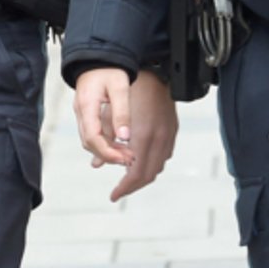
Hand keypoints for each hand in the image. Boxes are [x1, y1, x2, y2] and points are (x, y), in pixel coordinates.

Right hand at [73, 66, 136, 169]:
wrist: (99, 56)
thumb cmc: (110, 69)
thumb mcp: (120, 88)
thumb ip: (122, 113)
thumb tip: (125, 138)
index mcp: (87, 105)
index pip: (93, 137)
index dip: (108, 152)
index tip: (125, 158)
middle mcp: (81, 112)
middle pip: (90, 143)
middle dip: (109, 155)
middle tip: (130, 159)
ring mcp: (82, 113)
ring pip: (90, 140)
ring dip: (107, 150)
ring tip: (127, 154)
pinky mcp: (87, 113)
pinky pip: (92, 134)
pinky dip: (105, 143)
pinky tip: (119, 145)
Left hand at [106, 71, 177, 201]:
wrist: (153, 71)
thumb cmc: (128, 91)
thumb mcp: (110, 115)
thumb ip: (105, 141)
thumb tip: (96, 165)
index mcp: (143, 136)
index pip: (135, 174)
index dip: (124, 188)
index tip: (113, 195)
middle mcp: (159, 139)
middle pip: (148, 175)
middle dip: (133, 186)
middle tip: (119, 191)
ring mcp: (168, 135)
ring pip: (158, 167)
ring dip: (143, 175)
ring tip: (127, 177)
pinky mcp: (172, 130)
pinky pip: (164, 155)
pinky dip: (152, 163)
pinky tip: (141, 160)